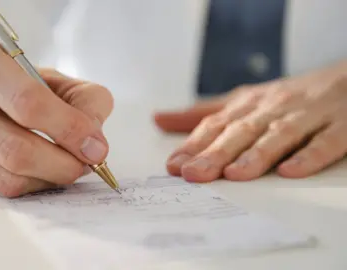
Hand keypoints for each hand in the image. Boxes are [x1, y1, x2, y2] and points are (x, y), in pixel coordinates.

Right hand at [0, 34, 112, 196]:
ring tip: (66, 166)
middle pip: (15, 148)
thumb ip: (81, 97)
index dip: (69, 129)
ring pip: (6, 176)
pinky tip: (40, 171)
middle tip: (86, 165)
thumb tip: (94, 141)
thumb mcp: (43, 74)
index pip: (27, 102)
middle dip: (63, 164)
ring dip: (49, 178)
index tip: (96, 148)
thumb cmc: (0, 81)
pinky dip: (30, 184)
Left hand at [155, 62, 346, 181]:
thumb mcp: (244, 101)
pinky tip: (292, 171)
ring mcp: (307, 115)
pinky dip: (309, 155)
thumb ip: (204, 114)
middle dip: (215, 152)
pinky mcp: (340, 125)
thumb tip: (158, 118)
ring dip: (256, 154)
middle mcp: (274, 108)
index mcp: (249, 104)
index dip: (194, 144)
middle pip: (241, 131)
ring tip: (234, 174)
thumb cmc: (288, 96)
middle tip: (192, 174)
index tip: (173, 165)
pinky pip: (325, 141)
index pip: (216, 125)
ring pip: (278, 135)